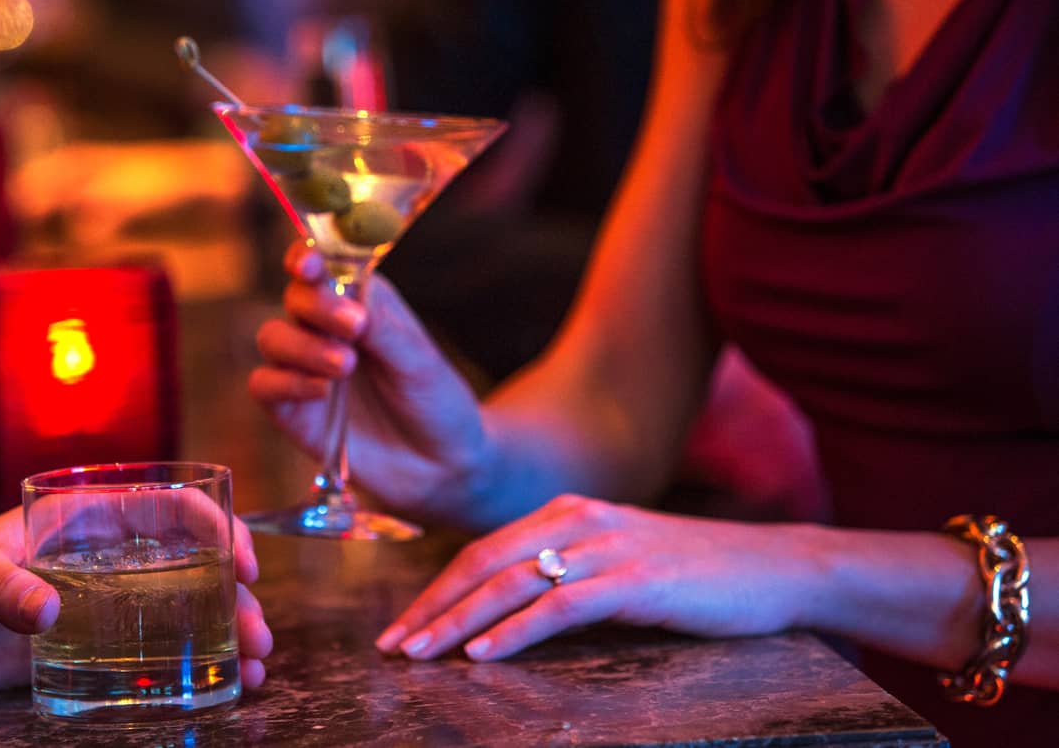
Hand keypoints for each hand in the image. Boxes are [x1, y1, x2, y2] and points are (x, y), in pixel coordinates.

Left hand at [0, 508, 273, 694]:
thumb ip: (0, 587)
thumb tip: (47, 612)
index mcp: (77, 518)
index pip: (165, 506)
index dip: (215, 526)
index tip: (243, 562)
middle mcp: (96, 557)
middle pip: (188, 564)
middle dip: (234, 595)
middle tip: (260, 635)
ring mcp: (91, 604)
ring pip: (179, 608)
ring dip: (223, 631)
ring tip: (256, 666)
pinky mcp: (76, 647)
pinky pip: (145, 653)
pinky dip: (187, 666)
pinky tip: (221, 687)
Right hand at [249, 242, 488, 518]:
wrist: (442, 465)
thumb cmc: (435, 402)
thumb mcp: (419, 361)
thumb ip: (383, 327)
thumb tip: (351, 302)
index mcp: (359, 301)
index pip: (321, 266)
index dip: (306, 257)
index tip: (308, 264)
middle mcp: (325, 329)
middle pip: (294, 298)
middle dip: (317, 306)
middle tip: (354, 327)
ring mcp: (305, 368)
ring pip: (272, 338)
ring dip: (304, 347)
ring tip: (346, 366)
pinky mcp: (292, 409)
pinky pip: (264, 385)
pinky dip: (286, 383)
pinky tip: (322, 393)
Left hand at [376, 494, 818, 660]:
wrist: (776, 567)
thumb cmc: (694, 575)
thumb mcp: (616, 564)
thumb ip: (563, 574)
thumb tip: (503, 612)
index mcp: (565, 513)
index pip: (481, 552)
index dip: (435, 590)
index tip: (401, 626)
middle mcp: (577, 520)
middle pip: (482, 564)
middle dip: (431, 607)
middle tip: (392, 647)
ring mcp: (606, 547)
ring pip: (511, 583)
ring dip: (457, 622)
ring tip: (420, 654)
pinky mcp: (635, 580)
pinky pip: (560, 605)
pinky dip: (515, 631)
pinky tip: (483, 655)